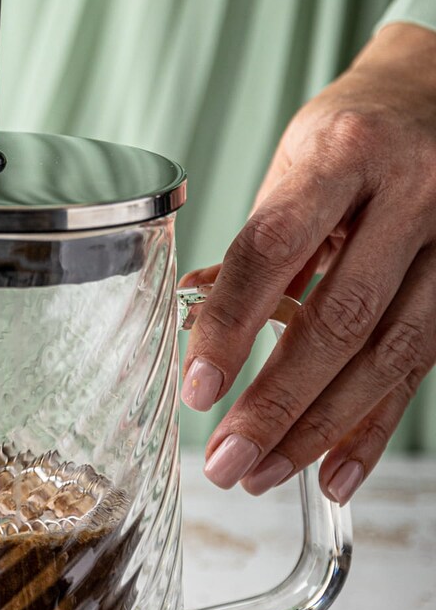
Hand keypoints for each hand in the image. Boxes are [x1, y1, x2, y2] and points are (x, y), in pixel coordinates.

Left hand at [181, 22, 435, 504]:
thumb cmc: (353, 134)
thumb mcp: (296, 163)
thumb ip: (257, 247)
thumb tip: (198, 329)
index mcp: (345, 154)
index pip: (273, 250)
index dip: (230, 326)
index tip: (196, 389)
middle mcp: (414, 193)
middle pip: (341, 319)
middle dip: (277, 403)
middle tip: (226, 461)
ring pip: (388, 355)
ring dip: (319, 430)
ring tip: (261, 475)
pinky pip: (421, 369)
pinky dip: (373, 429)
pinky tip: (333, 473)